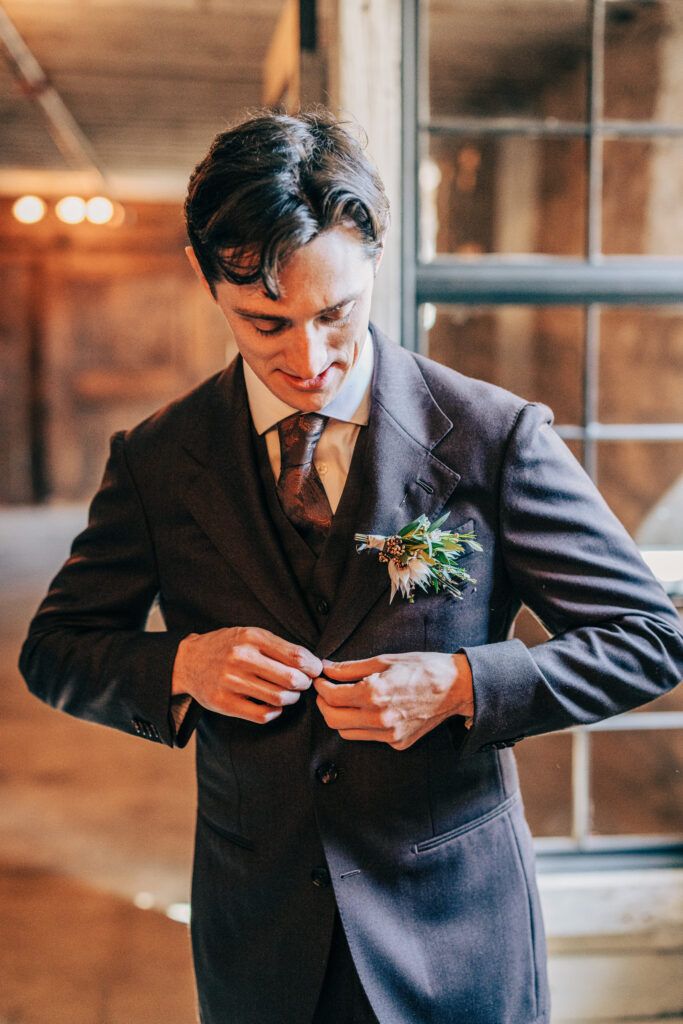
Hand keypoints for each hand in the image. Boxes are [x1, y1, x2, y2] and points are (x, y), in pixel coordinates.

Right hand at [172, 626, 321, 724]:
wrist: (188, 661)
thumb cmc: (226, 647)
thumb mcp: (250, 635)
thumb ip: (278, 646)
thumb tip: (312, 663)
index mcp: (251, 637)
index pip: (296, 656)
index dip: (313, 666)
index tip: (315, 670)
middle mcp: (241, 658)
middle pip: (290, 678)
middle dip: (305, 684)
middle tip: (304, 684)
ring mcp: (231, 682)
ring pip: (278, 698)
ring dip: (292, 699)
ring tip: (290, 694)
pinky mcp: (224, 703)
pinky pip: (261, 715)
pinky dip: (275, 712)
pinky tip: (274, 706)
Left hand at [314, 652, 473, 749]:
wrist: (455, 687)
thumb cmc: (422, 668)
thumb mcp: (384, 660)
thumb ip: (351, 668)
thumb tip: (327, 668)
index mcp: (374, 694)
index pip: (331, 697)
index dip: (321, 687)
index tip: (320, 679)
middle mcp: (379, 719)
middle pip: (333, 720)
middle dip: (324, 705)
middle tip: (326, 691)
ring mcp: (389, 735)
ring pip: (347, 733)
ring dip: (340, 716)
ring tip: (345, 700)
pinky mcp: (398, 743)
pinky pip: (369, 737)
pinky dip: (361, 725)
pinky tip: (368, 710)